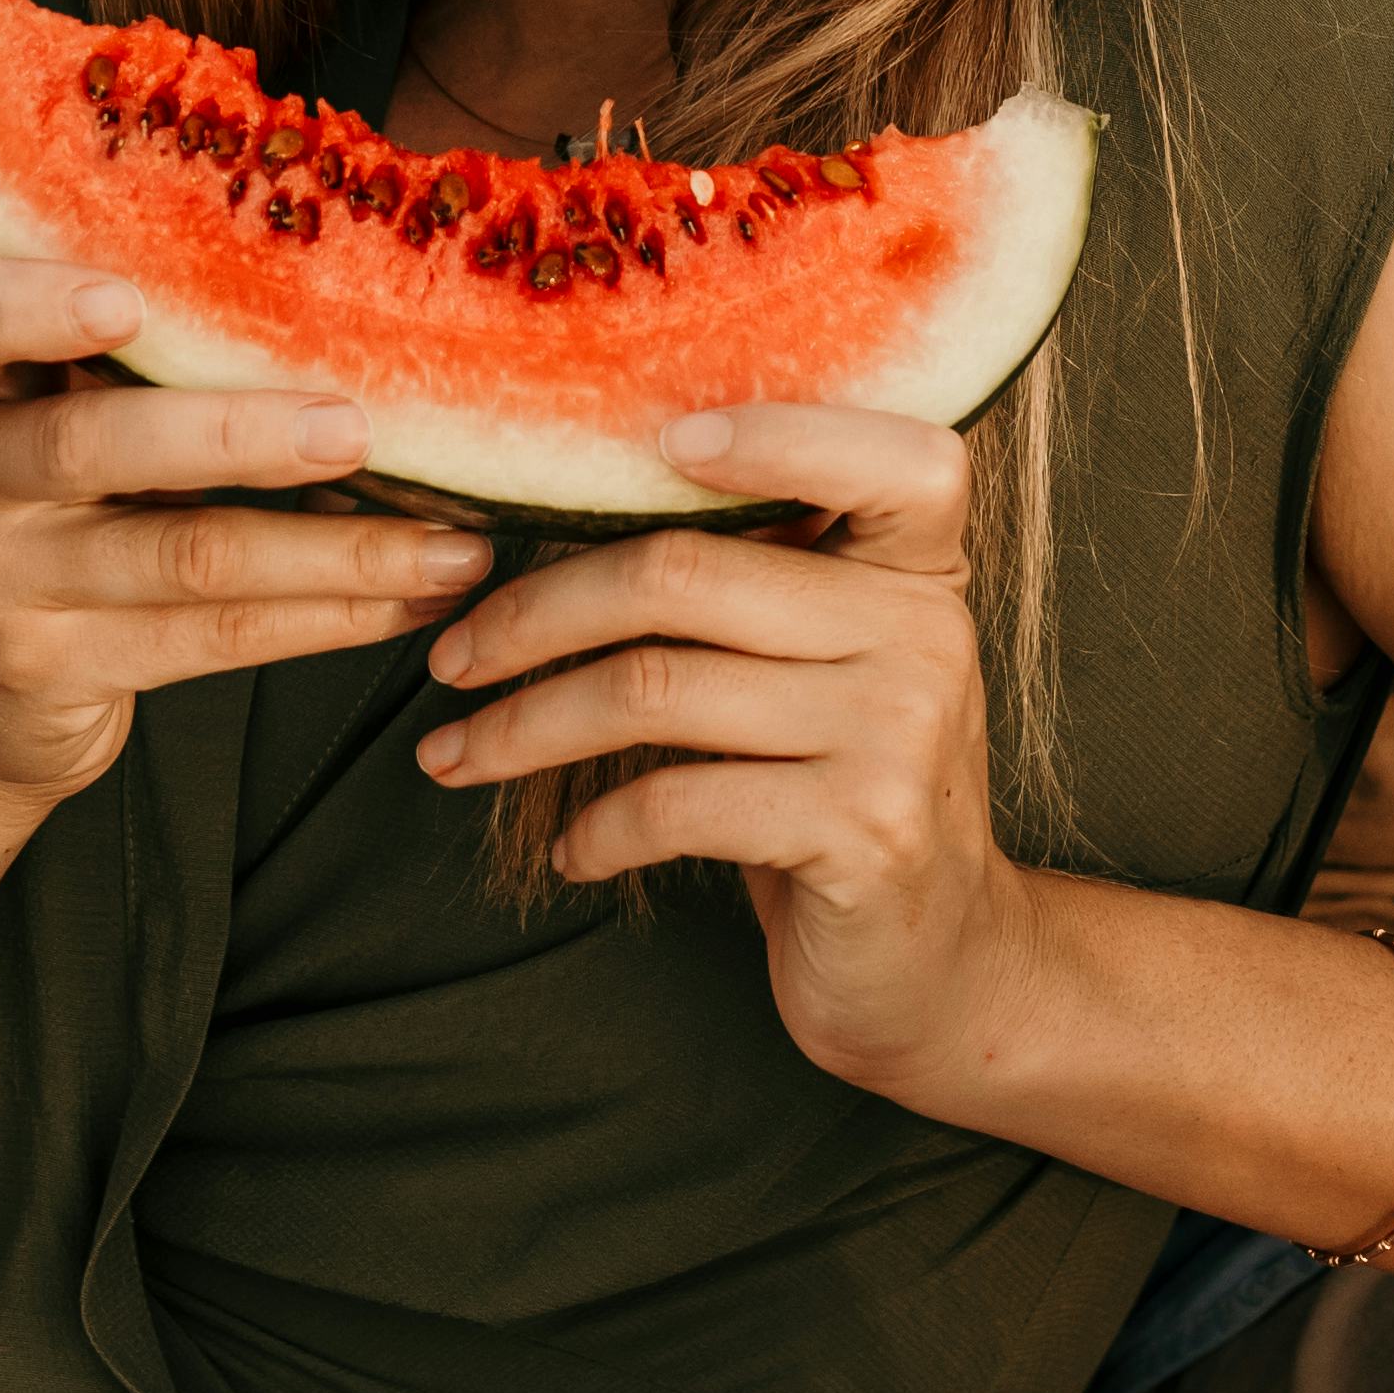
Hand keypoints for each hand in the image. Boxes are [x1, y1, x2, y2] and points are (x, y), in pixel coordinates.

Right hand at [0, 260, 498, 805]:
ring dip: (335, 549)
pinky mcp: (54, 669)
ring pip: (183, 556)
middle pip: (87, 443)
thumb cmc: (60, 500)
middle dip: (236, 434)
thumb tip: (355, 277)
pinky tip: (414, 598)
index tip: (123, 299)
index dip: (23, 305)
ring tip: (453, 545)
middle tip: (357, 427)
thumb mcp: (59, 407)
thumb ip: (148, 348)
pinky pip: (212, 638)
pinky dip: (329, 616)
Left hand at [418, 406, 1028, 1093]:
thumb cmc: (849, 790)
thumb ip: (765, 585)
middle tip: (451, 657)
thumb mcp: (837, 668)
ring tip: (460, 755)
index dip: (774, 431)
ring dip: (526, 726)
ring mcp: (900, 734)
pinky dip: (598, 827)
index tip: (650, 440)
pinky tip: (572, 848)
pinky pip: (678, 802)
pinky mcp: (864, 834)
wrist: (942, 962)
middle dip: (536, 615)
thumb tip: (569, 510)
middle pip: (684, 572)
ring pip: (654, 688)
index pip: (887, 453)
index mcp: (920, 570)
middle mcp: (924, 633)